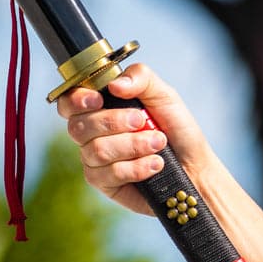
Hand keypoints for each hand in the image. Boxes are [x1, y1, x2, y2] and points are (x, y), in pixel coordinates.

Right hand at [57, 63, 214, 215]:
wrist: (194, 165)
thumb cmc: (175, 126)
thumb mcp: (163, 94)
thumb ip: (140, 78)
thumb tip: (114, 84)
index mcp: (99, 106)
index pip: (68, 102)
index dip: (75, 100)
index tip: (98, 99)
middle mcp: (91, 133)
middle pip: (77, 127)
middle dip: (113, 122)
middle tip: (141, 121)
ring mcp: (94, 159)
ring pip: (96, 151)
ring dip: (132, 145)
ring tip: (158, 144)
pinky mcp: (105, 183)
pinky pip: (108, 174)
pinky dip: (136, 167)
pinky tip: (155, 164)